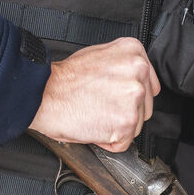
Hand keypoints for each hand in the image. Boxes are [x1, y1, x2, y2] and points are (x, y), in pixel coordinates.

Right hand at [29, 37, 158, 151]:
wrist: (44, 93)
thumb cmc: (64, 79)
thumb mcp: (98, 55)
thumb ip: (122, 66)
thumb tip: (133, 80)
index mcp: (134, 52)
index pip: (149, 85)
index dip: (129, 97)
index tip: (115, 98)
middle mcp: (138, 71)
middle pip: (145, 107)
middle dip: (124, 113)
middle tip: (100, 105)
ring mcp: (134, 97)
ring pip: (136, 126)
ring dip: (116, 127)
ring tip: (95, 114)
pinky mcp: (126, 121)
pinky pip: (124, 142)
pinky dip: (108, 141)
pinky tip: (94, 125)